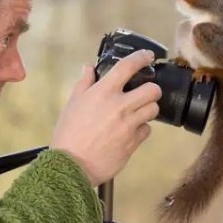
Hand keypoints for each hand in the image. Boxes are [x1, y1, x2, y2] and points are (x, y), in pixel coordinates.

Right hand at [50, 50, 161, 185]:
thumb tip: (89, 68)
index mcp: (103, 92)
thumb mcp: (72, 105)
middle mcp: (119, 106)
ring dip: (148, 109)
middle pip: (152, 89)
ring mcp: (129, 124)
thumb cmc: (68, 135)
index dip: (142, 58)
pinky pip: (147, 130)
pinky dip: (142, 129)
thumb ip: (84, 84)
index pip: (128, 67)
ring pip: (154, 109)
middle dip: (152, 89)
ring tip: (138, 112)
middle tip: (145, 93)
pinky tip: (131, 131)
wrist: (72, 167)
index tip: (148, 56)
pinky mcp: (134, 142)